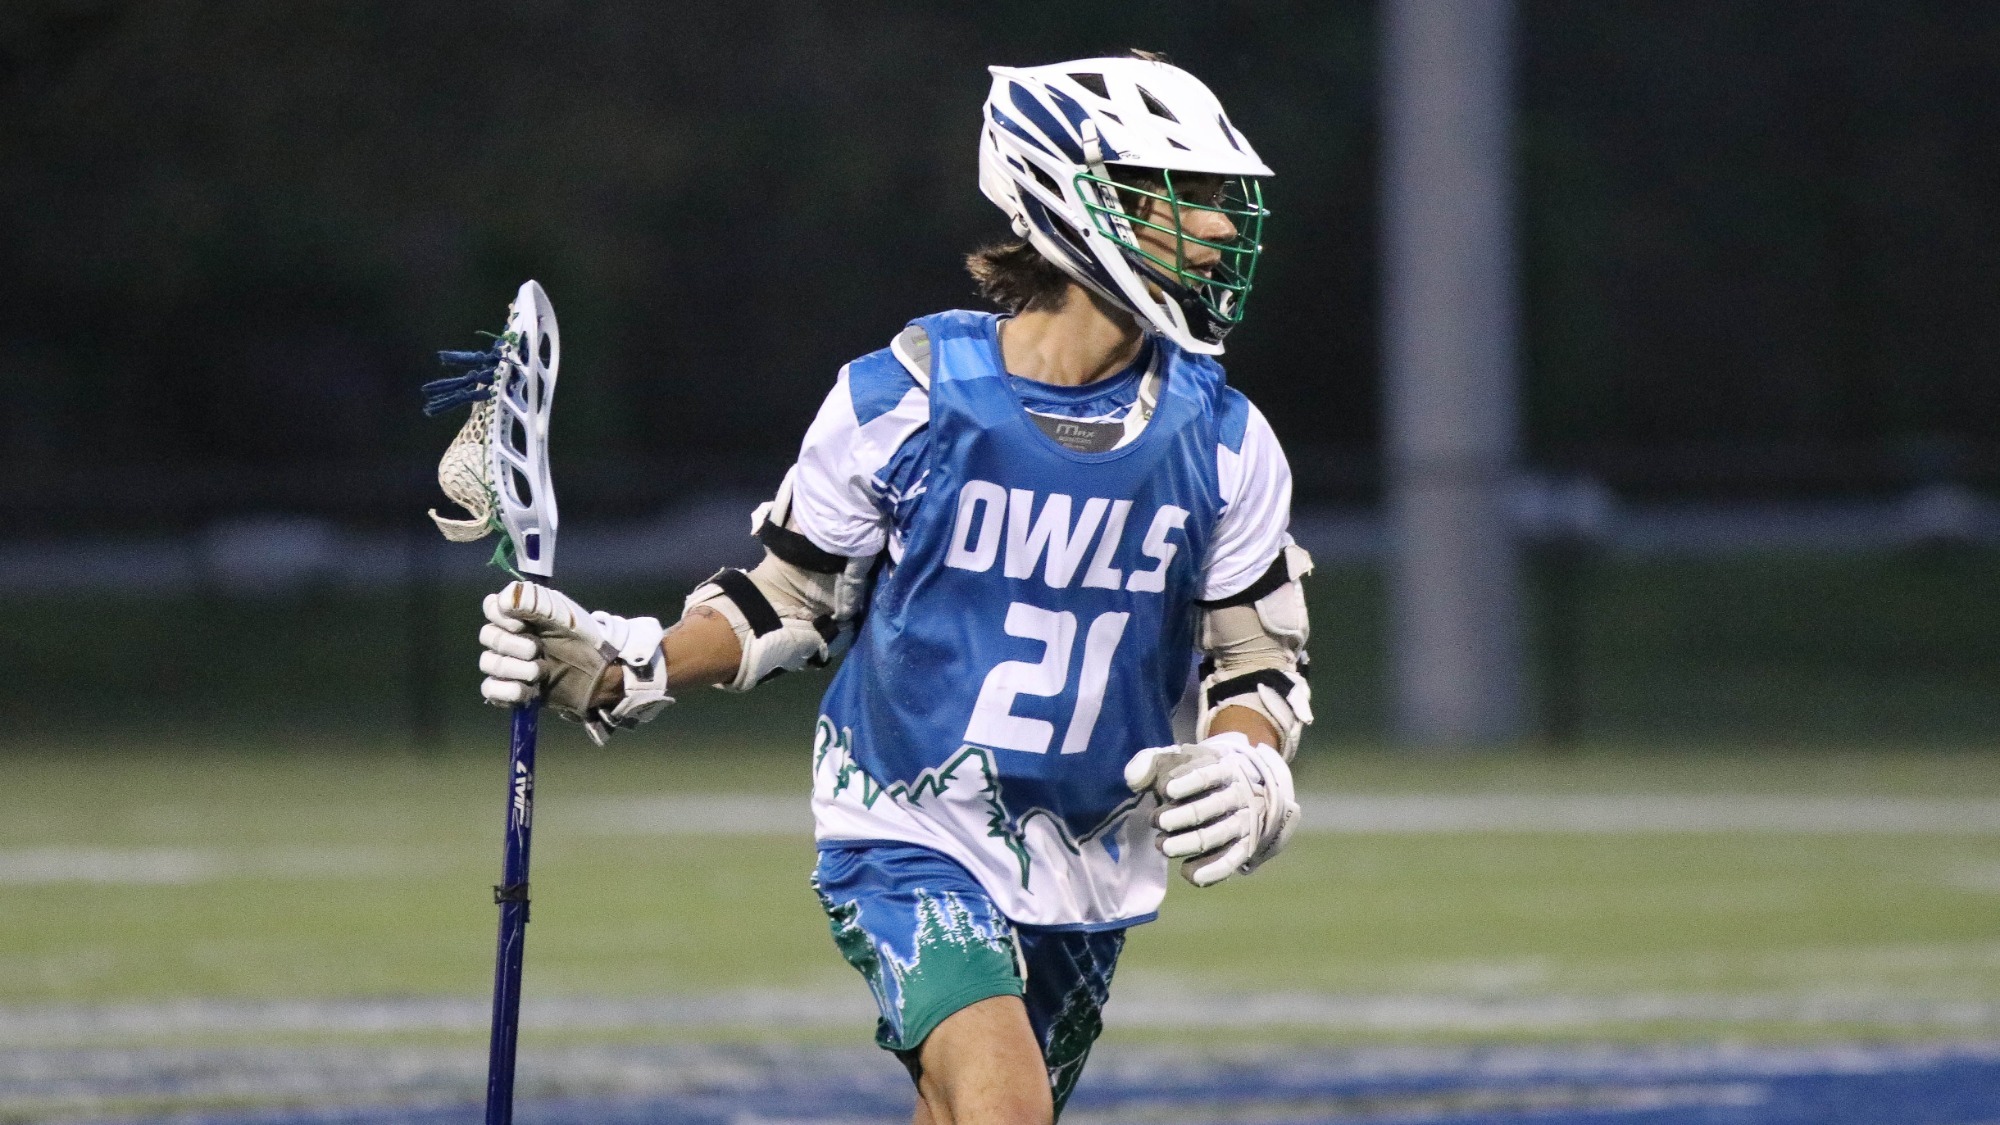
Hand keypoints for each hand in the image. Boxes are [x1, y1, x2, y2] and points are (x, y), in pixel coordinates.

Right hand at [477, 581, 669, 743]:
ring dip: (514, 668)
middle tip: (537, 650)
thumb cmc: (581, 637)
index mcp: (519, 614)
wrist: (599, 670)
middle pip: (488, 637)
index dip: (502, 617)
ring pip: (489, 663)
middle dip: (512, 645)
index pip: (492, 608)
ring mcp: (507, 663)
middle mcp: (508, 636)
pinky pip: (491, 690)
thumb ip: (534, 601)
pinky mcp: (511, 688)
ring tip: (540, 671)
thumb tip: (503, 600)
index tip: (523, 624)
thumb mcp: (562, 614)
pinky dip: (507, 691)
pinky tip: (528, 691)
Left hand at [1124, 731, 1299, 886]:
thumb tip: (1133, 780)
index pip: (1209, 773)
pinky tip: (1187, 873)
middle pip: (1213, 807)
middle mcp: (1238, 795)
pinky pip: (1230, 862)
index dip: (1188, 782)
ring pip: (1218, 835)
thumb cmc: (1195, 775)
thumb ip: (1149, 763)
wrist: (1238, 792)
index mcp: (1223, 768)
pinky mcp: (1244, 848)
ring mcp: (1243, 822)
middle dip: (1183, 816)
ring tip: (1164, 847)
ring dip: (1189, 843)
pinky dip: (1211, 870)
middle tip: (1159, 821)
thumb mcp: (1174, 760)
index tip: (1166, 790)